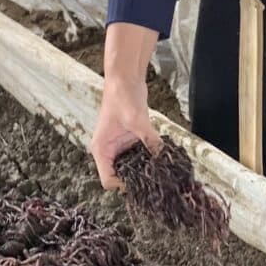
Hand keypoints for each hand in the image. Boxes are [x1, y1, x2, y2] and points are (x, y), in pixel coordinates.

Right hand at [90, 71, 157, 189]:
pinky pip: (139, 156)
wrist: (125, 78)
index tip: (143, 185)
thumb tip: (164, 157)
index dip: (124, 186)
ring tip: (161, 174)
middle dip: (136, 181)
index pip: (108, 181)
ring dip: (144, 170)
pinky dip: (149, 158)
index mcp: (101, 150)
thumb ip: (150, 141)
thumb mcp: (137, 121)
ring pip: (131, 168)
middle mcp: (108, 151)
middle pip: (120, 177)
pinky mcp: (129, 140)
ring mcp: (119, 146)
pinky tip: (161, 159)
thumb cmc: (123, 97)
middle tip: (156, 183)